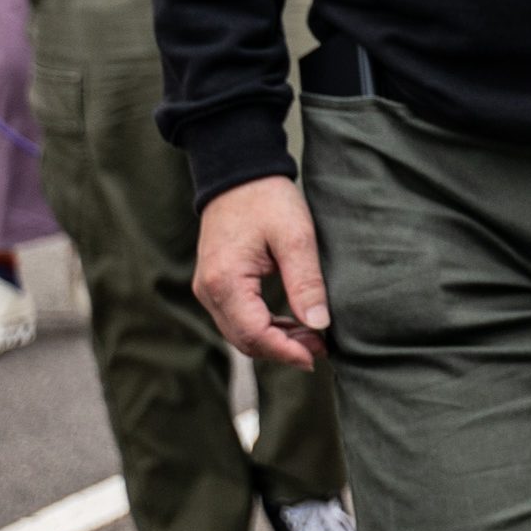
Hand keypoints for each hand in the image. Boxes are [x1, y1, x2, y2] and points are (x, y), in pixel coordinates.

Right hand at [192, 176, 329, 367]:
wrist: (239, 174)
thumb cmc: (268, 200)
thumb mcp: (296, 238)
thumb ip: (306, 282)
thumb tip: (319, 325)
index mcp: (225, 282)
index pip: (255, 334)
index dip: (286, 351)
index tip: (317, 356)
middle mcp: (209, 291)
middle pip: (245, 340)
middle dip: (283, 350)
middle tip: (321, 349)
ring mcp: (208, 289)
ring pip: (240, 332)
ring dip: (275, 340)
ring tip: (313, 338)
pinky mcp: (215, 284)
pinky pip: (238, 318)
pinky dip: (265, 326)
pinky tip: (294, 324)